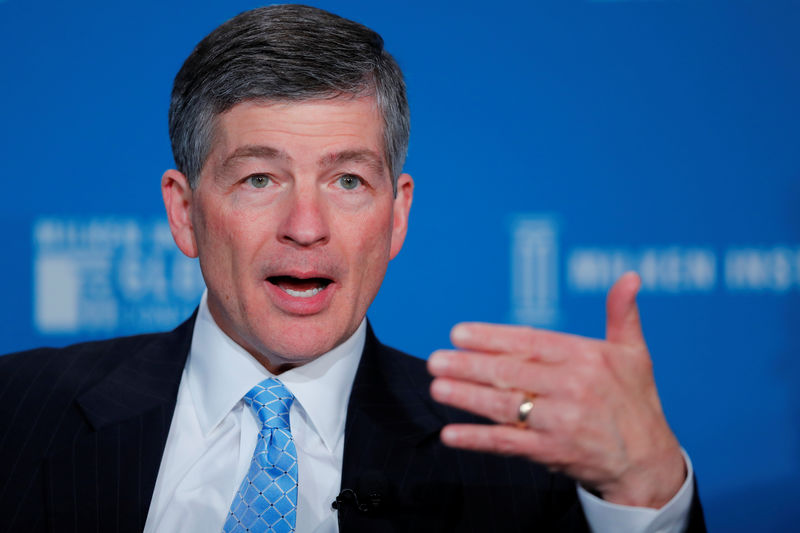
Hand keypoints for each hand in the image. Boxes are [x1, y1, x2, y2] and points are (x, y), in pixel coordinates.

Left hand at [427, 272, 685, 507]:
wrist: (649, 462)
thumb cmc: (635, 401)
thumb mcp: (635, 354)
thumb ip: (622, 314)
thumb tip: (629, 275)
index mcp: (587, 357)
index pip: (530, 342)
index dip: (491, 338)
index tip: (458, 333)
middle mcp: (573, 387)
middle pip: (510, 373)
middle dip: (468, 366)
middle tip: (435, 360)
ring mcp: (561, 422)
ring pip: (504, 407)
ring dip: (466, 397)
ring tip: (437, 387)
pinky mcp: (552, 452)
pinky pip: (508, 443)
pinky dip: (477, 440)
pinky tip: (450, 435)